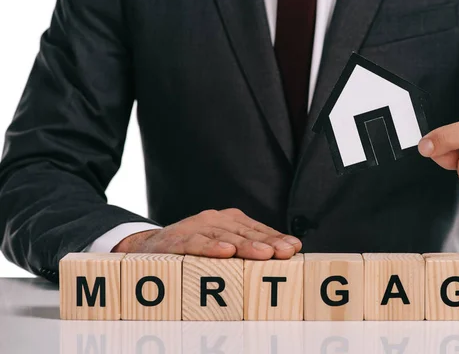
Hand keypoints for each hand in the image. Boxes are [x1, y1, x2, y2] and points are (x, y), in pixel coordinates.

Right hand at [112, 208, 301, 259]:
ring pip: (225, 237)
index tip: (294, 247)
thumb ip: (246, 248)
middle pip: (246, 232)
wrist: (149, 247)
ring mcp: (196, 227)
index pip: (258, 229)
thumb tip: (282, 254)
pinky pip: (196, 243)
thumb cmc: (193, 249)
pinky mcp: (177, 239)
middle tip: (286, 252)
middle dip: (268, 242)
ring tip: (264, 254)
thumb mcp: (221, 245)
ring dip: (246, 246)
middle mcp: (215, 219)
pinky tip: (225, 251)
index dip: (277, 238)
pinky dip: (211, 247)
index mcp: (229, 220)